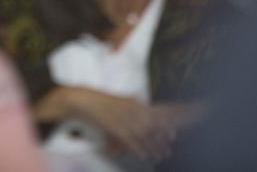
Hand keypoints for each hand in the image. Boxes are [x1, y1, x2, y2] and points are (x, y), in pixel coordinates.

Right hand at [38, 87, 176, 162]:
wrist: (79, 99)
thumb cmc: (96, 101)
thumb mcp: (117, 100)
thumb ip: (131, 102)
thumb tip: (141, 102)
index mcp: (133, 102)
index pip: (157, 110)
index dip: (169, 119)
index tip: (177, 129)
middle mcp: (131, 109)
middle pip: (153, 125)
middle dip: (163, 138)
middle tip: (169, 148)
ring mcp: (123, 118)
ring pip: (144, 136)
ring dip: (153, 147)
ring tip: (160, 157)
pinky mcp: (114, 126)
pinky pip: (130, 140)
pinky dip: (138, 149)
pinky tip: (144, 156)